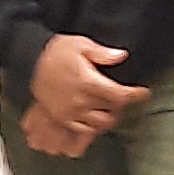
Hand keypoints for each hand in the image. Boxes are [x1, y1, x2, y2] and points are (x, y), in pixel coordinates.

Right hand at [25, 33, 147, 155]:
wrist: (30, 61)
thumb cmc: (57, 51)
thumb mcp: (81, 44)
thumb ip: (103, 53)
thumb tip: (122, 56)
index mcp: (87, 81)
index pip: (119, 95)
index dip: (135, 95)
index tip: (143, 92)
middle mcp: (80, 100)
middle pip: (112, 111)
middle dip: (122, 105)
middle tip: (125, 97)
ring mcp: (69, 112)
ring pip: (99, 124)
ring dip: (109, 116)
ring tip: (111, 107)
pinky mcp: (61, 118)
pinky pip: (83, 130)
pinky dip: (94, 126)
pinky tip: (96, 116)